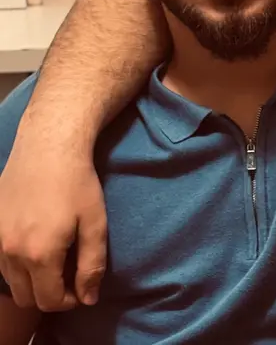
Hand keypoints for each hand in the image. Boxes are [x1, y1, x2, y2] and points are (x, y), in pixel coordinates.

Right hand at [0, 136, 106, 311]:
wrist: (49, 146)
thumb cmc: (77, 182)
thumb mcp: (95, 223)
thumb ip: (92, 265)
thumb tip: (88, 299)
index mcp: (40, 254)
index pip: (49, 301)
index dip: (68, 301)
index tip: (80, 286)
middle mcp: (11, 251)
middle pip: (26, 297)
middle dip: (48, 293)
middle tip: (68, 273)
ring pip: (10, 280)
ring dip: (30, 279)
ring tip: (52, 257)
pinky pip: (0, 258)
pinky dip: (16, 261)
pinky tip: (35, 240)